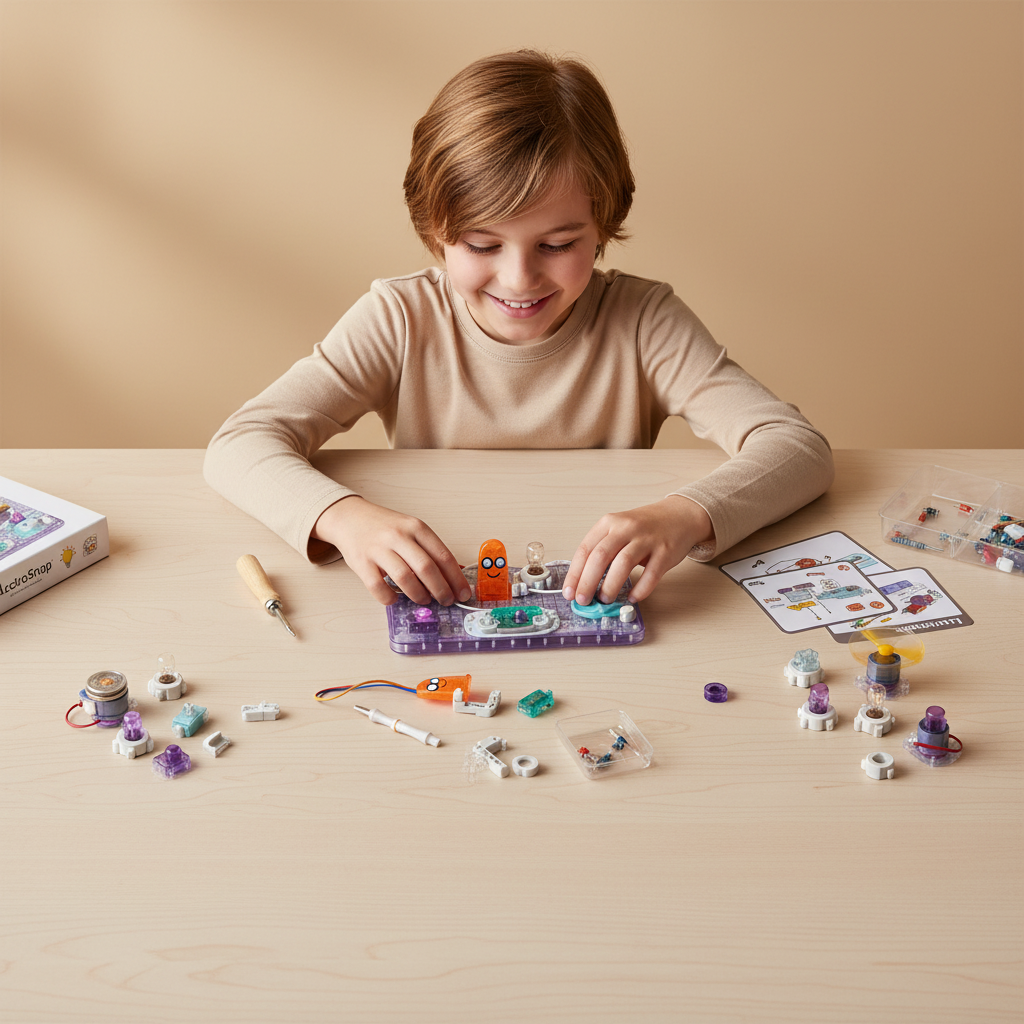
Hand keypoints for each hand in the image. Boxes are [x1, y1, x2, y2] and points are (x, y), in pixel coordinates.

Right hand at [312, 496, 471, 606]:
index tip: (463, 593)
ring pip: (405, 578)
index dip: (456, 579)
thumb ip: (429, 549)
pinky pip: (378, 587)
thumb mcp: (410, 529)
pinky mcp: (362, 562)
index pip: (443, 556)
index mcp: (416, 527)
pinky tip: (395, 599)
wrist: (350, 517)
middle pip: (427, 568)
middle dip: (441, 590)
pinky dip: (389, 598)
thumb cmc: (385, 527)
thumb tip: (452, 578)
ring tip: (424, 600)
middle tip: (446, 601)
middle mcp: (399, 536)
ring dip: (419, 595)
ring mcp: (379, 549)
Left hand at [561, 495, 713, 605]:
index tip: (569, 592)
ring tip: (605, 600)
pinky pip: (651, 574)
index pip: (585, 549)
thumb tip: (584, 582)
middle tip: (583, 600)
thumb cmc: (645, 527)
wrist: (679, 516)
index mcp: (609, 523)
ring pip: (623, 563)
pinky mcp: (665, 551)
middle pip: (600, 556)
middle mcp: (626, 528)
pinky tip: (633, 598)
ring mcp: (647, 539)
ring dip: (611, 585)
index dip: (574, 573)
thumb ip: (603, 550)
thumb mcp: (619, 530)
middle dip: (587, 582)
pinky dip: (641, 589)